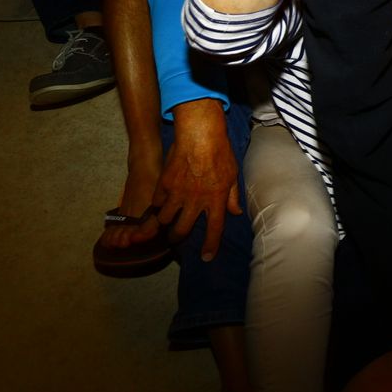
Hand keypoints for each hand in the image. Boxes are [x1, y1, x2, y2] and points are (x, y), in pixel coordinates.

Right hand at [153, 99, 242, 260]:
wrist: (199, 134)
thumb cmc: (220, 152)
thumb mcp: (232, 174)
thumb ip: (232, 196)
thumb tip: (234, 213)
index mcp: (216, 199)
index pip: (214, 229)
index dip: (210, 245)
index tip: (206, 257)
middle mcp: (196, 200)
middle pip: (182, 230)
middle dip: (177, 237)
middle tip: (177, 236)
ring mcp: (178, 193)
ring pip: (165, 219)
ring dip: (166, 221)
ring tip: (167, 219)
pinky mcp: (164, 184)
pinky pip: (156, 202)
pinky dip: (158, 204)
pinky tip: (161, 200)